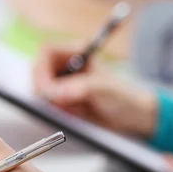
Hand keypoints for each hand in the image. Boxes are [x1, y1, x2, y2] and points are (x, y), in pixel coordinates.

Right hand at [32, 45, 157, 136]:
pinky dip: (54, 113)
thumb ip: (79, 88)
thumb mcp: (104, 90)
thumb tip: (56, 93)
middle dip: (43, 89)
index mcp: (76, 53)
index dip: (42, 69)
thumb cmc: (125, 97)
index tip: (46, 89)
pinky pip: (47, 107)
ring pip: (40, 92)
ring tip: (74, 109)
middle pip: (38, 73)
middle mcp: (66, 67)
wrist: (133, 118)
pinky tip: (74, 115)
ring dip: (50, 103)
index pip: (47, 53)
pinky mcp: (63, 103)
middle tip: (55, 104)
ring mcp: (63, 85)